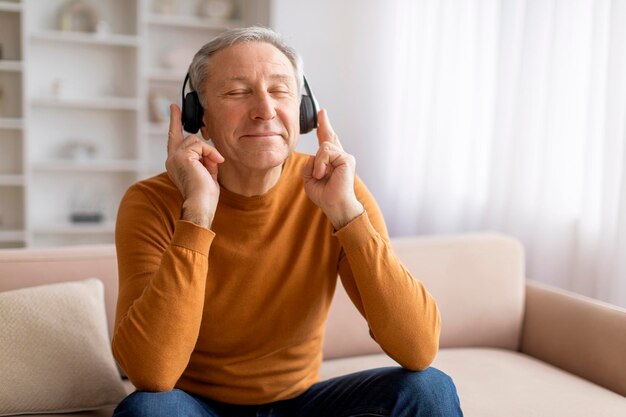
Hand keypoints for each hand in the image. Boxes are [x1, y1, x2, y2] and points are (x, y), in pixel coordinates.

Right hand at [165, 104, 223, 227]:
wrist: (201, 205)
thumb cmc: (205, 195)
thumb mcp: (206, 172)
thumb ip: (205, 159)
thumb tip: (210, 150)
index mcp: (175, 164)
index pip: (174, 139)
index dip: (175, 123)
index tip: (174, 108)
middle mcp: (171, 160)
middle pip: (184, 137)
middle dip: (187, 132)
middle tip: (187, 126)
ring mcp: (174, 157)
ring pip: (195, 141)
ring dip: (208, 153)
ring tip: (213, 167)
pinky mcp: (181, 156)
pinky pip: (200, 145)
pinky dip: (210, 153)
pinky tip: (214, 163)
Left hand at [302, 109, 363, 228]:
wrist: (335, 205)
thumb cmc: (324, 195)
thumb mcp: (309, 179)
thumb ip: (309, 165)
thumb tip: (314, 156)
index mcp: (330, 162)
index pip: (326, 142)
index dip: (324, 128)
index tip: (321, 116)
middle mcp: (339, 157)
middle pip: (330, 137)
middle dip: (325, 124)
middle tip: (322, 112)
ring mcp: (344, 157)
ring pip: (323, 147)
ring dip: (317, 164)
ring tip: (320, 175)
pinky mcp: (347, 159)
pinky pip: (326, 152)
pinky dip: (321, 164)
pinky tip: (323, 174)